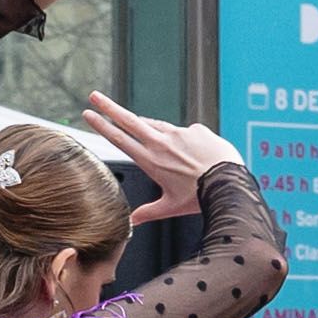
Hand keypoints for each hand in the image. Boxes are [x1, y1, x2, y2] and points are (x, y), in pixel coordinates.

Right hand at [78, 92, 231, 226]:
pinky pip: (186, 132)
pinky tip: (192, 153)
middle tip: (94, 96)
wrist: (229, 184)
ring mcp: (179, 134)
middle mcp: (162, 143)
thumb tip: (132, 222)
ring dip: (146, 124)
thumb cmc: (201, 197)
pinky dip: (184, 140)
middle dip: (109, 107)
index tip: (88, 114)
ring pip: (156, 124)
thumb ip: (150, 212)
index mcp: (151, 160)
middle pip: (129, 120)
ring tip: (142, 128)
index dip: (102, 125)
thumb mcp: (171, 207)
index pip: (119, 139)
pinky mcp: (197, 130)